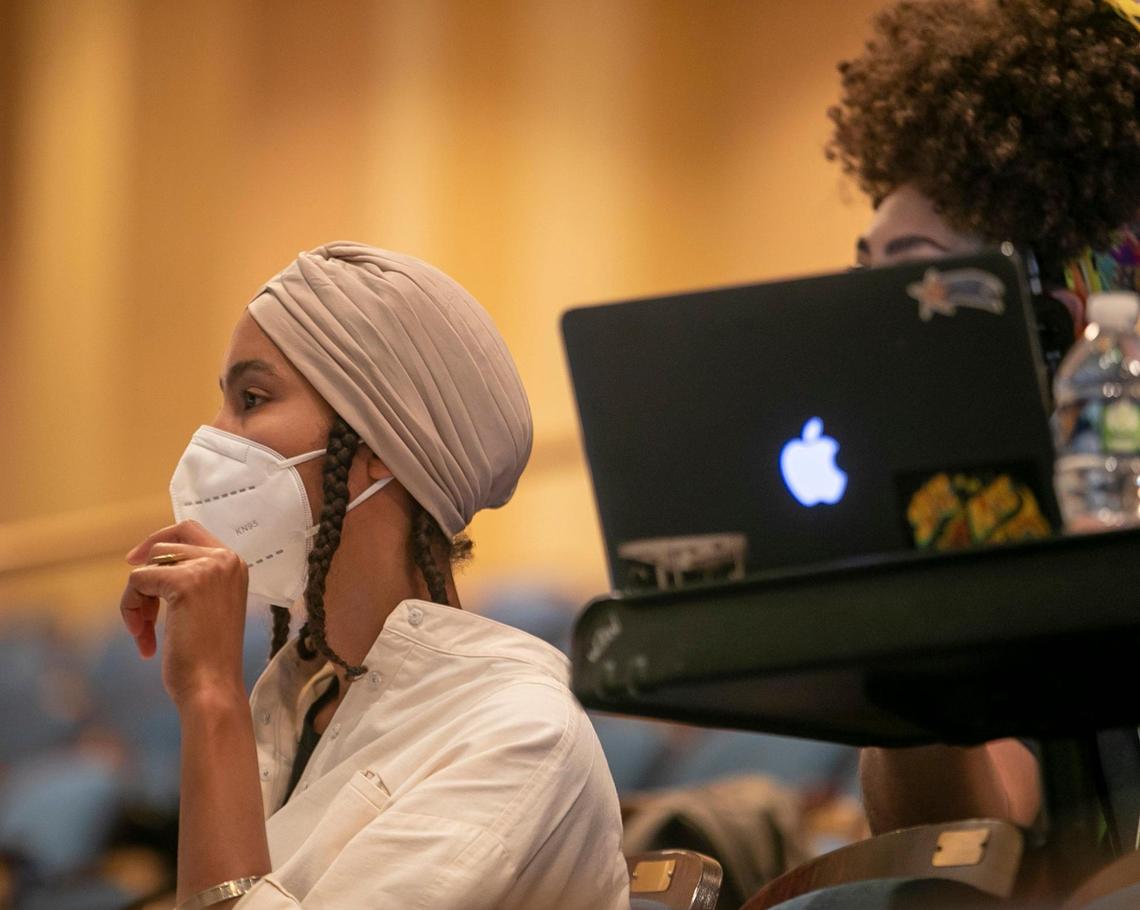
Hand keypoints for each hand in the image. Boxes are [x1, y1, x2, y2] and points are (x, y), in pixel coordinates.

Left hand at [121, 520, 248, 708]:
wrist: (214, 687)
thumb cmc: (208, 657)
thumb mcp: (208, 606)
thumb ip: (193, 578)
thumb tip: (147, 558)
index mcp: (235, 564)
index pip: (189, 530)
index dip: (158, 541)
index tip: (135, 561)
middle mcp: (226, 559)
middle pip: (165, 545)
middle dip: (145, 577)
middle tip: (142, 614)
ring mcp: (208, 568)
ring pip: (149, 564)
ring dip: (137, 599)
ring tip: (144, 633)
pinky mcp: (185, 582)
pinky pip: (138, 580)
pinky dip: (130, 609)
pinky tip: (144, 639)